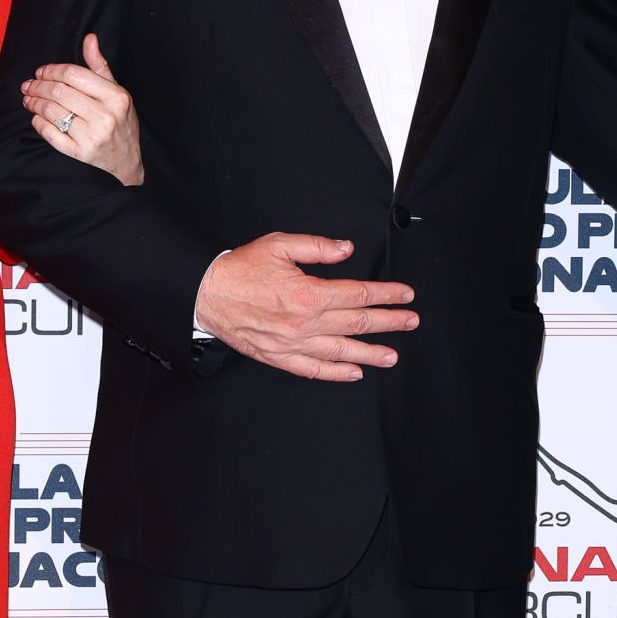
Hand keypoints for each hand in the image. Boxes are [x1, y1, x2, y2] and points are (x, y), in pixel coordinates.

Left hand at [23, 33, 143, 185]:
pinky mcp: (79, 154)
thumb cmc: (121, 125)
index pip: (74, 74)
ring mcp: (92, 137)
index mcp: (116, 97)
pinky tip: (37, 118)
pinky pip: (49, 133)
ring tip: (28, 99)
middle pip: (59, 91)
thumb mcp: (117, 94)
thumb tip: (90, 39)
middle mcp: (105, 116)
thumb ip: (100, 67)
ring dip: (33, 102)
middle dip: (38, 85)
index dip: (52, 70)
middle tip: (28, 85)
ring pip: (51, 111)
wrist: (127, 165)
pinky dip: (38, 122)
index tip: (41, 72)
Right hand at [194, 234, 417, 381]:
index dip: (385, 295)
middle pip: (357, 324)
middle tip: (410, 321)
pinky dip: (336, 373)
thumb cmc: (240, 270)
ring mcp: (293, 344)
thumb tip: (346, 249)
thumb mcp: (280, 244)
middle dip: (389, 322)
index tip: (404, 295)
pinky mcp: (279, 357)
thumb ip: (317, 247)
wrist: (206, 294)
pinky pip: (313, 369)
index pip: (358, 295)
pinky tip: (353, 372)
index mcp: (308, 294)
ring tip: (392, 355)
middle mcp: (304, 323)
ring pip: (341, 351)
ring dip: (370, 353)